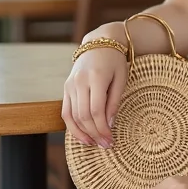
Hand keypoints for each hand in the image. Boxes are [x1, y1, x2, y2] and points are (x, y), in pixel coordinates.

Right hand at [62, 22, 128, 147]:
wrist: (99, 43)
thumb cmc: (115, 61)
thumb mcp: (121, 78)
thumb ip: (114, 101)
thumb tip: (109, 124)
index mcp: (95, 77)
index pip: (96, 110)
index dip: (102, 128)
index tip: (111, 140)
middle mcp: (79, 82)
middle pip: (83, 115)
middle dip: (95, 133)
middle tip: (106, 145)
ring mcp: (70, 85)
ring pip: (72, 116)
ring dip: (83, 133)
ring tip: (95, 143)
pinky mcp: (65, 88)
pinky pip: (66, 111)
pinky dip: (72, 126)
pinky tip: (82, 136)